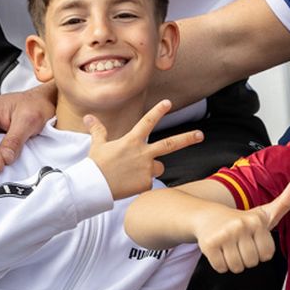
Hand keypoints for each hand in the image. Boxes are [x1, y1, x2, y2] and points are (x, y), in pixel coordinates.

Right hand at [85, 99, 203, 199]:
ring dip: (152, 168)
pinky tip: (128, 186)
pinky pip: (149, 183)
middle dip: (188, 138)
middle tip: (201, 135)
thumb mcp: (97, 145)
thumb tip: (88, 117)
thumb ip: (98, 130)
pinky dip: (141, 184)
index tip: (168, 102)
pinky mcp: (146, 184)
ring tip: (132, 174)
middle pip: (170, 143)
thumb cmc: (96, 165)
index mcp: (132, 141)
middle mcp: (143, 153)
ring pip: (159, 167)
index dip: (158, 111)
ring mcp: (146, 169)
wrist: (94, 186)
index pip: (148, 121)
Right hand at [195, 181, 289, 272]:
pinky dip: (220, 264)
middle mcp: (240, 226)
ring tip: (229, 247)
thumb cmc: (239, 220)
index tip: (252, 241)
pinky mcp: (209, 244)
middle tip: (239, 245)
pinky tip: (219, 250)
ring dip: (233, 262)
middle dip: (246, 258)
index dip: (260, 252)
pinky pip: (221, 268)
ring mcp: (224, 235)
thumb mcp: (263, 213)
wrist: (206, 216)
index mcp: (256, 221)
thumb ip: (284, 203)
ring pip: (236, 267)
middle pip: (252, 262)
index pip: (267, 254)